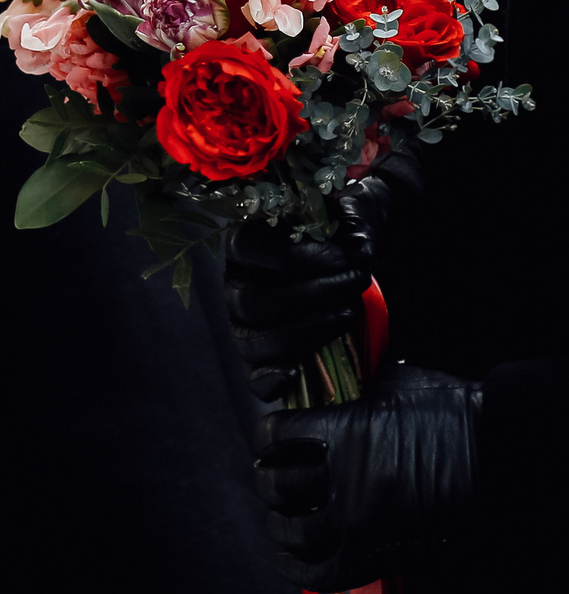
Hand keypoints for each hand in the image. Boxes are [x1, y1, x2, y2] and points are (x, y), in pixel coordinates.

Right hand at [225, 132, 423, 399]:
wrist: (355, 262)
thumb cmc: (344, 235)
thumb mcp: (352, 213)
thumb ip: (355, 218)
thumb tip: (358, 245)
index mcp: (244, 244)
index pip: (247, 248)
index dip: (291, 256)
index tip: (340, 257)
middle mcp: (235, 285)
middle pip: (253, 300)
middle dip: (310, 295)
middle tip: (355, 282)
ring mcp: (244, 324)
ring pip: (252, 340)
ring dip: (304, 332)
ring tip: (347, 316)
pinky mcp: (261, 359)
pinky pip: (253, 377)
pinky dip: (270, 379)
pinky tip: (297, 371)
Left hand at [252, 363, 479, 590]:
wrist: (501, 454)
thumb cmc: (453, 412)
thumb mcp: (393, 383)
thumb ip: (349, 386)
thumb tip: (320, 385)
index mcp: (345, 433)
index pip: (273, 436)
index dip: (266, 435)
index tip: (271, 437)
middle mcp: (348, 480)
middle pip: (276, 485)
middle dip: (269, 477)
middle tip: (273, 474)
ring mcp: (365, 522)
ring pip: (293, 530)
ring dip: (280, 522)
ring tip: (282, 515)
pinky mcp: (385, 553)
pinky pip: (326, 572)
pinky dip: (300, 567)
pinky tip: (293, 554)